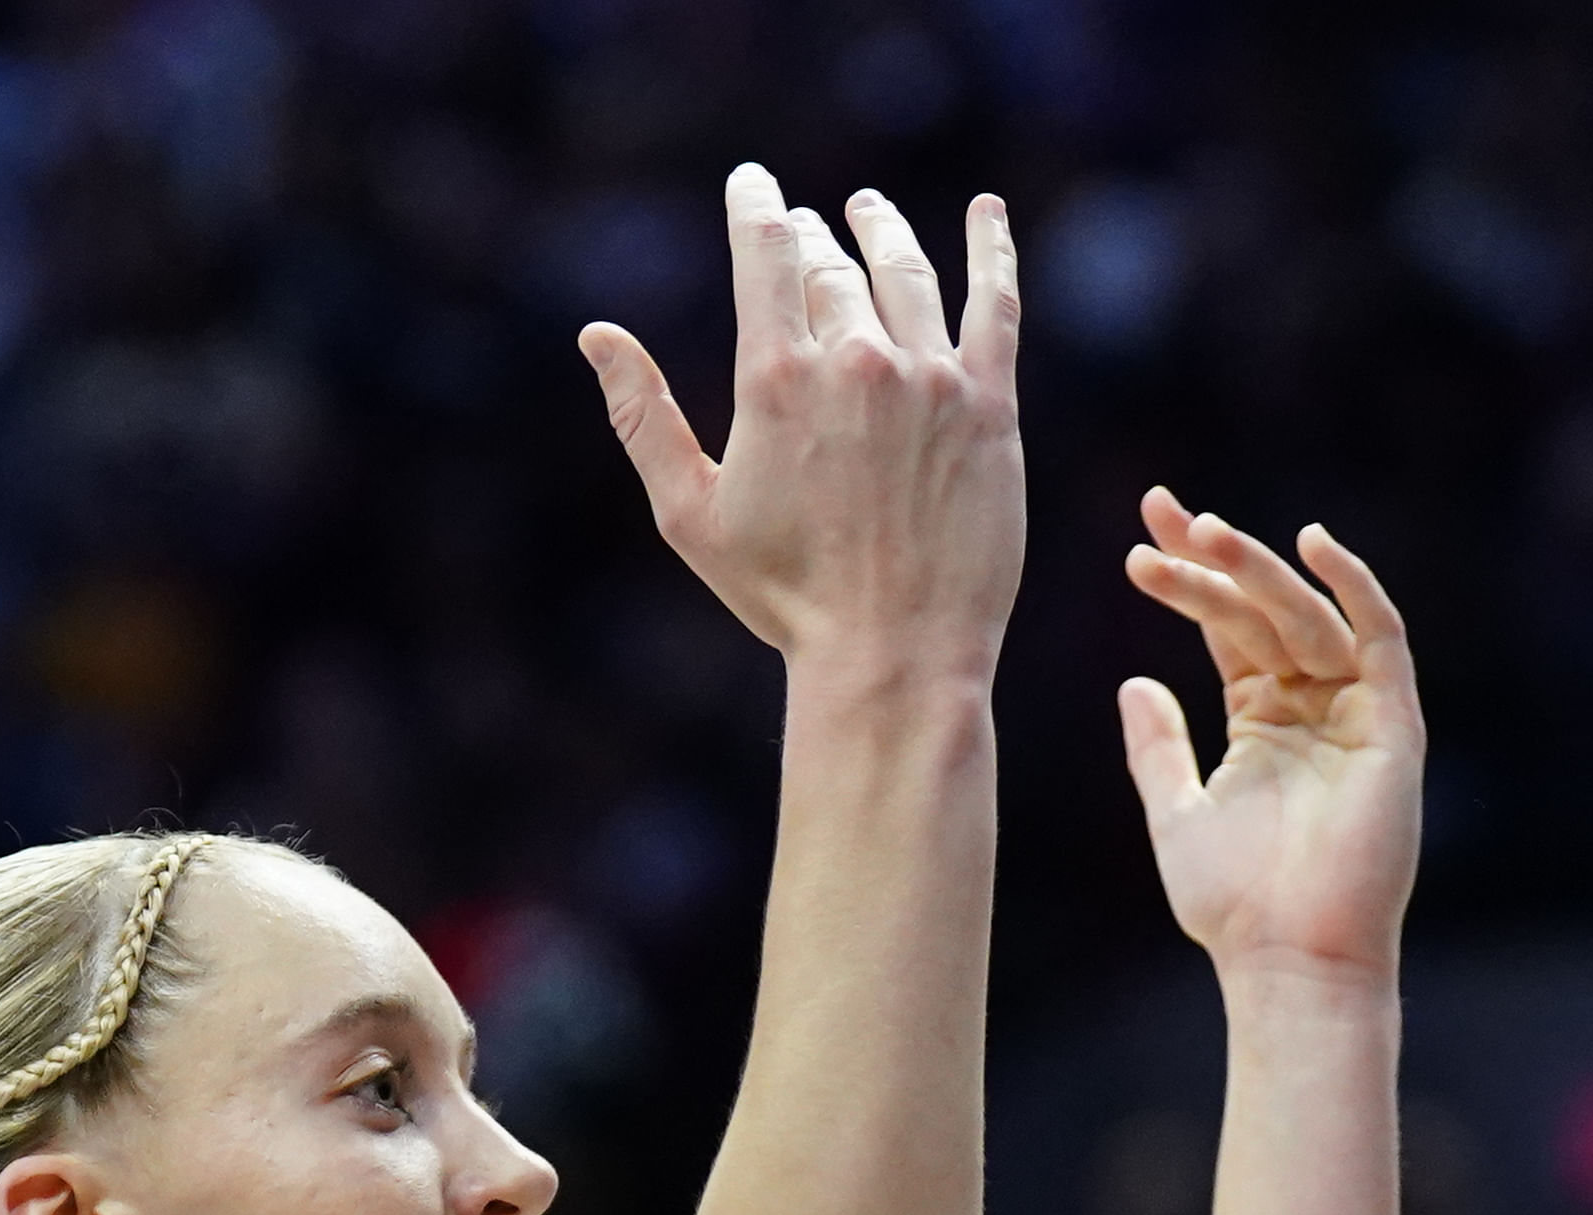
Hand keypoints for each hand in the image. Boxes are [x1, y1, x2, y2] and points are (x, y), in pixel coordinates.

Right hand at [580, 169, 1022, 674]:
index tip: (752, 184)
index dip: (755, 206)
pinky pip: (995, 305)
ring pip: (906, 272)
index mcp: (776, 379)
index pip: (763, 254)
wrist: (893, 653)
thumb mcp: (691, 513)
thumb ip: (644, 417)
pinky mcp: (991, 404)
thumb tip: (597, 335)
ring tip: (869, 213)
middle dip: (812, 238)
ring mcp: (930, 378)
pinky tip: (984, 214)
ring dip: (883, 232)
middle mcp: (856, 361)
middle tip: (806, 227)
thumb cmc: (785, 597)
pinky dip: (991, 251)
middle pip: (831, 266)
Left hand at [1115, 492, 1422, 984]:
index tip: (1142, 533)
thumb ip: (1158, 749)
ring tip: (1203, 532)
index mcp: (1262, 720)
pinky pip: (1382, 641)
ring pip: (1309, 617)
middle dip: (1214, 560)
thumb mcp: (1177, 814)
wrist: (1288, 959)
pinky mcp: (1392, 728)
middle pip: (1262, 611)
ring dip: (1259, 570)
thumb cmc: (1234, 905)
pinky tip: (1313, 544)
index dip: (1190, 578)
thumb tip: (1134, 681)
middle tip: (1160, 516)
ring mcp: (1354, 714)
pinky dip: (1355, 588)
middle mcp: (1311, 707)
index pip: (1227, 627)